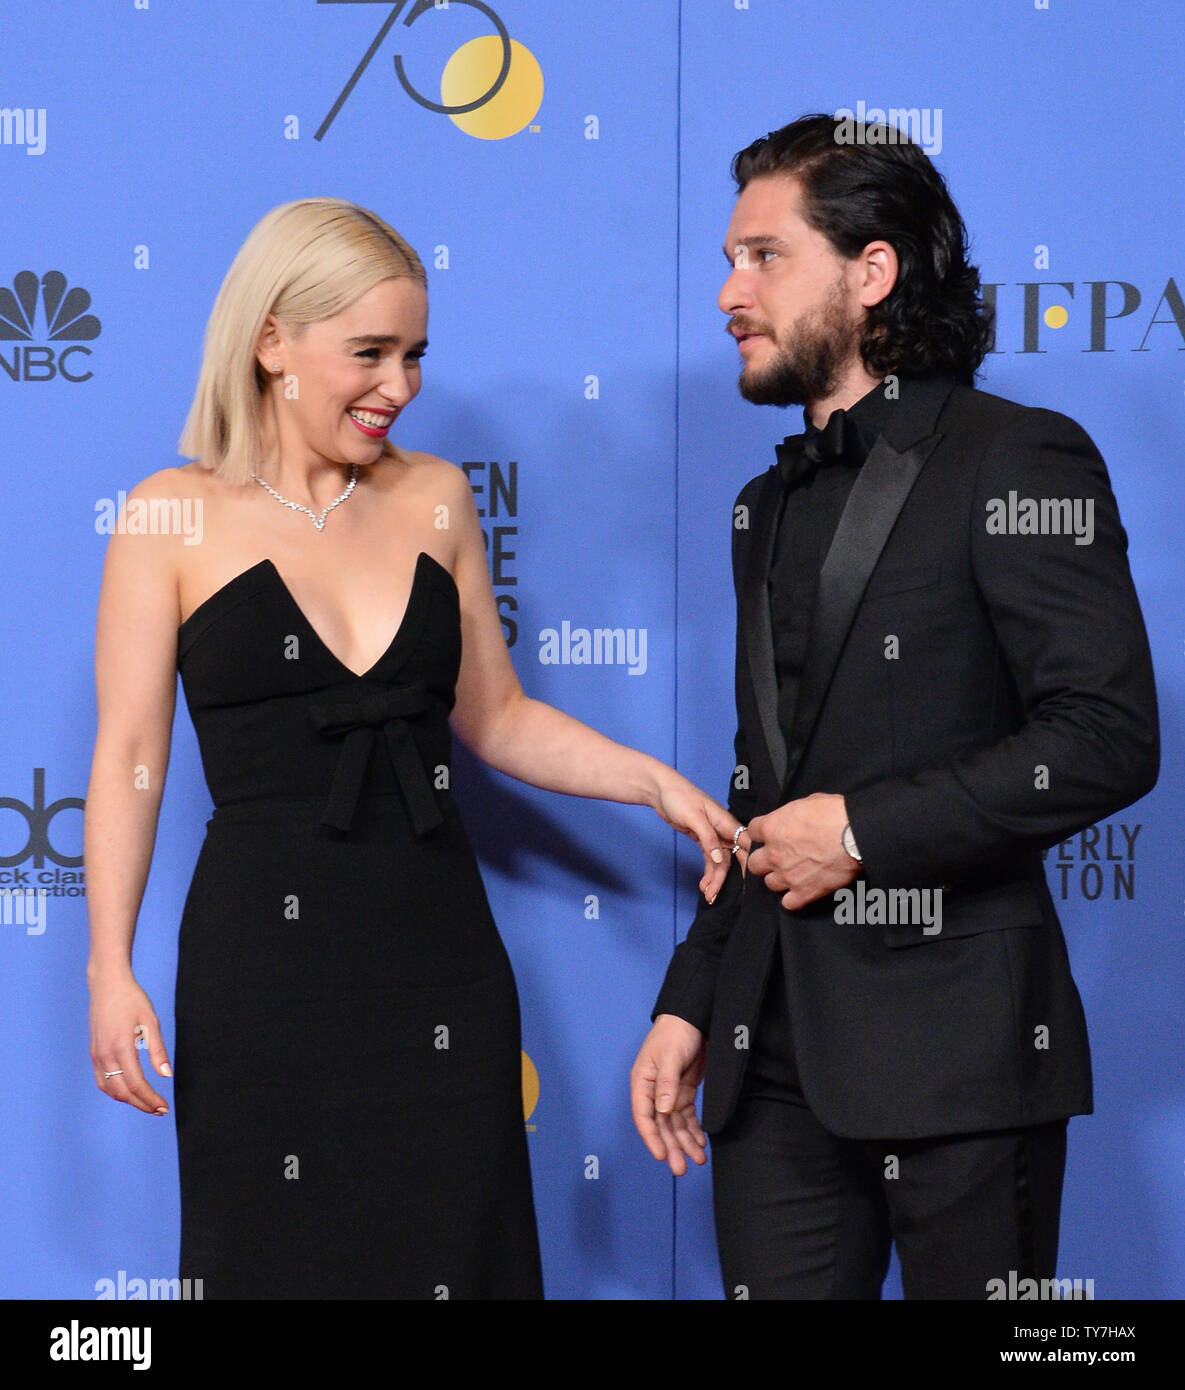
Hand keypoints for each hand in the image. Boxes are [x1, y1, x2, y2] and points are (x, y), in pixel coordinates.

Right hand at [89, 970, 171, 1114]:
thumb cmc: (132, 999)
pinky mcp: (94, 1053)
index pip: (137, 1084)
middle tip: (160, 1110)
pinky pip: (102, 1080)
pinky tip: (129, 1091)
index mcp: (121, 1047)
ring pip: (110, 1089)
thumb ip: (157, 1050)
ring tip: (147, 1103)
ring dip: (128, 1100)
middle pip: (122, 1092)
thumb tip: (166, 1075)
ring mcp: (96, 1055)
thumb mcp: (151, 1021)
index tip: (164, 1107)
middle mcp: (105, 1055)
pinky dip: (115, 1091)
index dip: (151, 1099)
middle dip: (142, 1104)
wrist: (107, 985)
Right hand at [630, 1014, 707, 1175]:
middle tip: (682, 1169)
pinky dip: (694, 1130)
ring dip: (685, 1143)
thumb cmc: (675, 1032)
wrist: (695, 1016)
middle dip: (671, 1147)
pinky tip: (701, 1143)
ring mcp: (670, 1093)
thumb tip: (663, 1111)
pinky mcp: (685, 1091)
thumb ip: (666, 1084)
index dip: (652, 1138)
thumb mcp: (669, 1057)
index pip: (644, 1116)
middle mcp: (654, 1091)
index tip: (662, 1156)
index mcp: (643, 1082)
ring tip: (698, 1160)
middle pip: (661, 1126)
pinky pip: (687, 1117)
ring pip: (675, 1125)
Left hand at [650, 769, 740, 902]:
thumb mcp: (694, 817)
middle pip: (732, 858)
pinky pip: (710, 859)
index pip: (746, 844)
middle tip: (718, 895)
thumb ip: (708, 838)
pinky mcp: (703, 839)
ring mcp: (713, 835)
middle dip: (726, 877)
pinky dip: (708, 872)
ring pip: (720, 862)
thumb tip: (719, 858)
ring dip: (715, 879)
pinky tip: (704, 884)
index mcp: (726, 822)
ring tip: (708, 896)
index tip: (751, 883)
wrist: (661, 790)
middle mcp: (723, 830)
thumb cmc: (679, 797)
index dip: (751, 862)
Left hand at [746, 792, 859, 909]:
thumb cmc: (833, 813)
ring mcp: (787, 875)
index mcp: (772, 828)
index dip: (761, 833)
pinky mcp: (804, 892)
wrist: (855, 835)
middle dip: (764, 860)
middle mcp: (774, 854)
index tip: (769, 834)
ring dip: (778, 878)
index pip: (752, 832)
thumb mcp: (806, 802)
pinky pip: (788, 903)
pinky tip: (801, 891)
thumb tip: (792, 819)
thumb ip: (791, 814)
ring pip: (769, 883)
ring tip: (791, 874)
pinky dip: (793, 898)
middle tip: (778, 857)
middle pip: (754, 863)